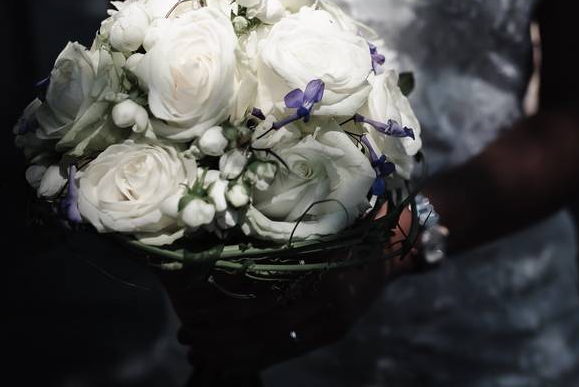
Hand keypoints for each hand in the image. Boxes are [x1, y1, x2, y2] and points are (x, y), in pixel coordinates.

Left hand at [159, 204, 417, 375]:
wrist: (391, 245)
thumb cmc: (345, 223)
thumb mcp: (313, 226)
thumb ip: (278, 243)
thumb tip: (221, 253)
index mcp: (319, 272)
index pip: (260, 303)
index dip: (223, 312)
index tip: (191, 313)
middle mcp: (328, 303)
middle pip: (262, 329)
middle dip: (220, 336)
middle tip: (187, 335)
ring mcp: (332, 322)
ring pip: (273, 344)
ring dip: (232, 350)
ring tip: (200, 348)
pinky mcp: (333, 332)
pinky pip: (288, 349)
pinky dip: (256, 355)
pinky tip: (231, 355)